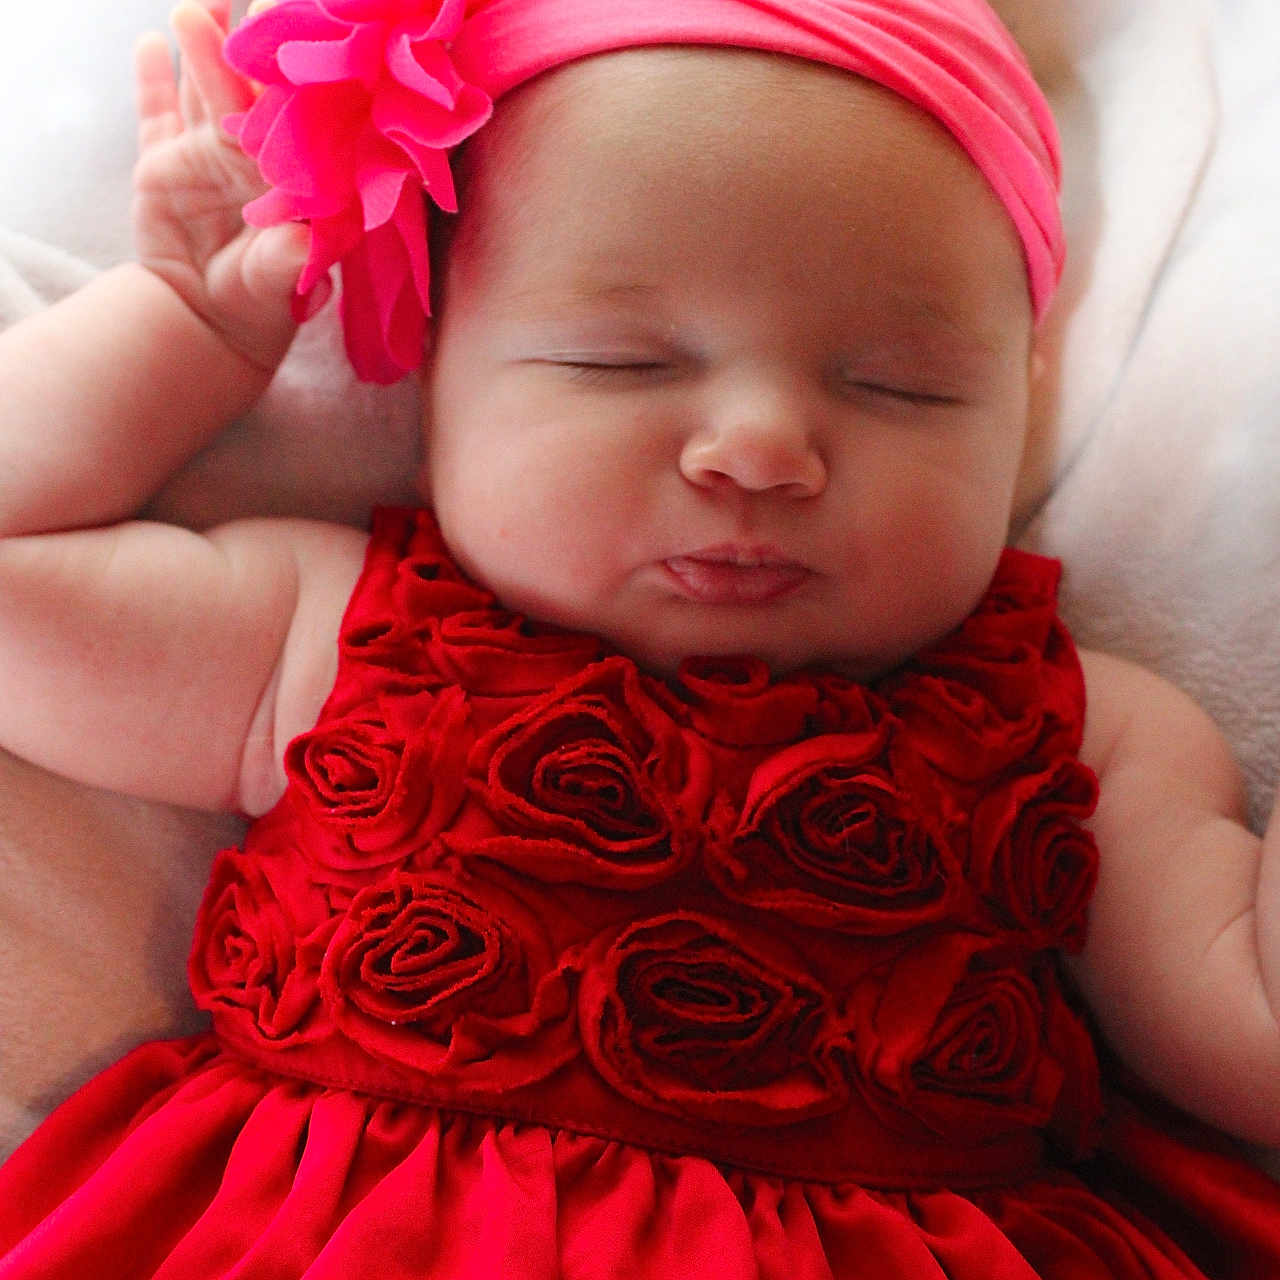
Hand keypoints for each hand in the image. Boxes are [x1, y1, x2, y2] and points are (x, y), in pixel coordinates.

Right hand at [133, 0, 307, 371]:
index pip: (294, 121)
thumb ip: (288, 265)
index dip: (298, 82)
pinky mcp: (163, 162)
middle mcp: (251, 157)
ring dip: (204, 46)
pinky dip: (152, 79)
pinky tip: (151, 41)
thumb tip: (303, 247)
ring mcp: (206, 155)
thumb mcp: (276, 289)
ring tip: (201, 5)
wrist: (207, 324)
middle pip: (249, 89)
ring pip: (204, 89)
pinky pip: (157, 113)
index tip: (306, 40)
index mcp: (289, 179)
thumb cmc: (259, 308)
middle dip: (250, 43)